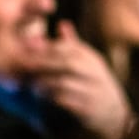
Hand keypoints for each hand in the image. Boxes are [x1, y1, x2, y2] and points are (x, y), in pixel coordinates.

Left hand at [24, 21, 133, 138]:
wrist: (113, 114)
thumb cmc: (94, 84)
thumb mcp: (88, 63)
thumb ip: (73, 45)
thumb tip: (62, 23)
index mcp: (91, 59)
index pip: (69, 47)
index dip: (48, 46)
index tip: (28, 47)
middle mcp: (94, 74)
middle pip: (68, 63)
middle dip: (44, 63)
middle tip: (25, 65)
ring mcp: (92, 92)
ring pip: (65, 83)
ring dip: (45, 82)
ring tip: (31, 84)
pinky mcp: (88, 110)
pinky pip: (68, 103)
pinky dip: (52, 99)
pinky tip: (41, 99)